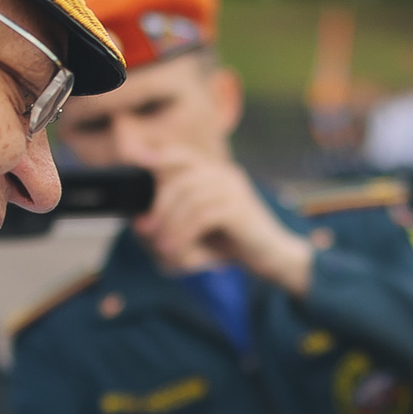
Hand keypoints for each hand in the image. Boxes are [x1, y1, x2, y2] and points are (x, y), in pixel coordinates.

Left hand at [133, 156, 315, 292]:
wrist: (273, 258)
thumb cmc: (235, 244)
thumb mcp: (200, 230)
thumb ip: (174, 222)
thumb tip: (139, 224)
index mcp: (217, 174)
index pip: (185, 156)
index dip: (162, 156)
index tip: (140, 162)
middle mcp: (226, 176)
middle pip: (181, 179)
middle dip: (159, 206)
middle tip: (145, 230)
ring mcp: (233, 190)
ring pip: (189, 199)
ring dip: (170, 225)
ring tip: (163, 247)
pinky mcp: (238, 208)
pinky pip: (201, 216)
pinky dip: (183, 234)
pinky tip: (176, 249)